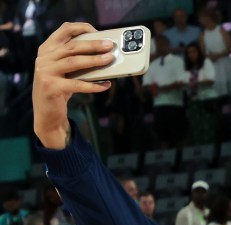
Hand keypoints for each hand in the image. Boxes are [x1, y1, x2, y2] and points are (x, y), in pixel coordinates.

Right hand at [33, 23, 115, 148]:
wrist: (46, 114)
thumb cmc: (60, 89)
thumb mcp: (64, 71)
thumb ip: (75, 60)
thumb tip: (104, 54)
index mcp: (47, 50)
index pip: (63, 31)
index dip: (80, 28)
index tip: (97, 31)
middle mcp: (44, 58)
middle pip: (71, 46)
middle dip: (93, 45)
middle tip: (110, 46)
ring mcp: (45, 72)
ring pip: (73, 62)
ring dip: (94, 60)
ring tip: (109, 60)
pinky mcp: (51, 88)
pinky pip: (77, 84)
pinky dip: (93, 85)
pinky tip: (106, 85)